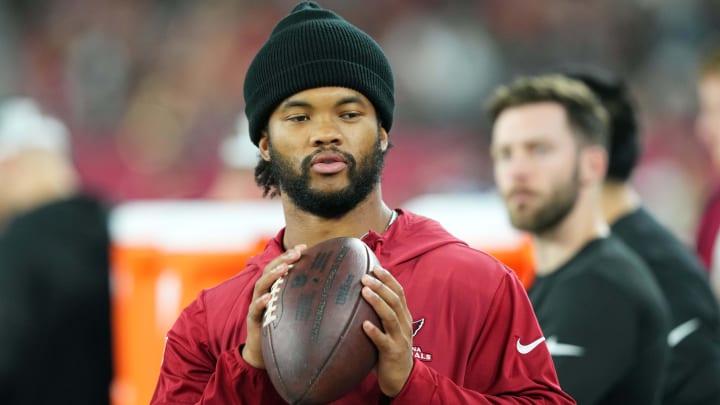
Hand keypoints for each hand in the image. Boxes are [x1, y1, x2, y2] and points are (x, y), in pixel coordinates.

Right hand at [242, 244, 305, 368]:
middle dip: (283, 259)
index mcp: (273, 287)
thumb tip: (331, 286)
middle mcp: (263, 292)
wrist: (263, 351)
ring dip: (273, 276)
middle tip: (297, 252)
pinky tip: (268, 297)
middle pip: (270, 270)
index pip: (280, 265)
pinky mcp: (253, 319)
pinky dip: (261, 302)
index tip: (305, 247)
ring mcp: (257, 304)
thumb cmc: (282, 326)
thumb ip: (305, 296)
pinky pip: (255, 309)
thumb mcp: (294, 308)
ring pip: (261, 285)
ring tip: (284, 269)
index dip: (290, 255)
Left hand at [361, 265, 413, 396]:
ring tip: (364, 292)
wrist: (402, 378)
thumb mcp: (389, 329)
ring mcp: (399, 339)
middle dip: (381, 286)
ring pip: (391, 317)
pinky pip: (383, 341)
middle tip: (365, 277)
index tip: (375, 267)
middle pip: (395, 300)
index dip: (388, 279)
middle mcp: (404, 325)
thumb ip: (380, 314)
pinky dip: (374, 332)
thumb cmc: (390, 350)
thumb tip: (359, 294)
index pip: (399, 292)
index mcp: (404, 317)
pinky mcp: (392, 353)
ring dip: (377, 303)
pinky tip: (364, 325)